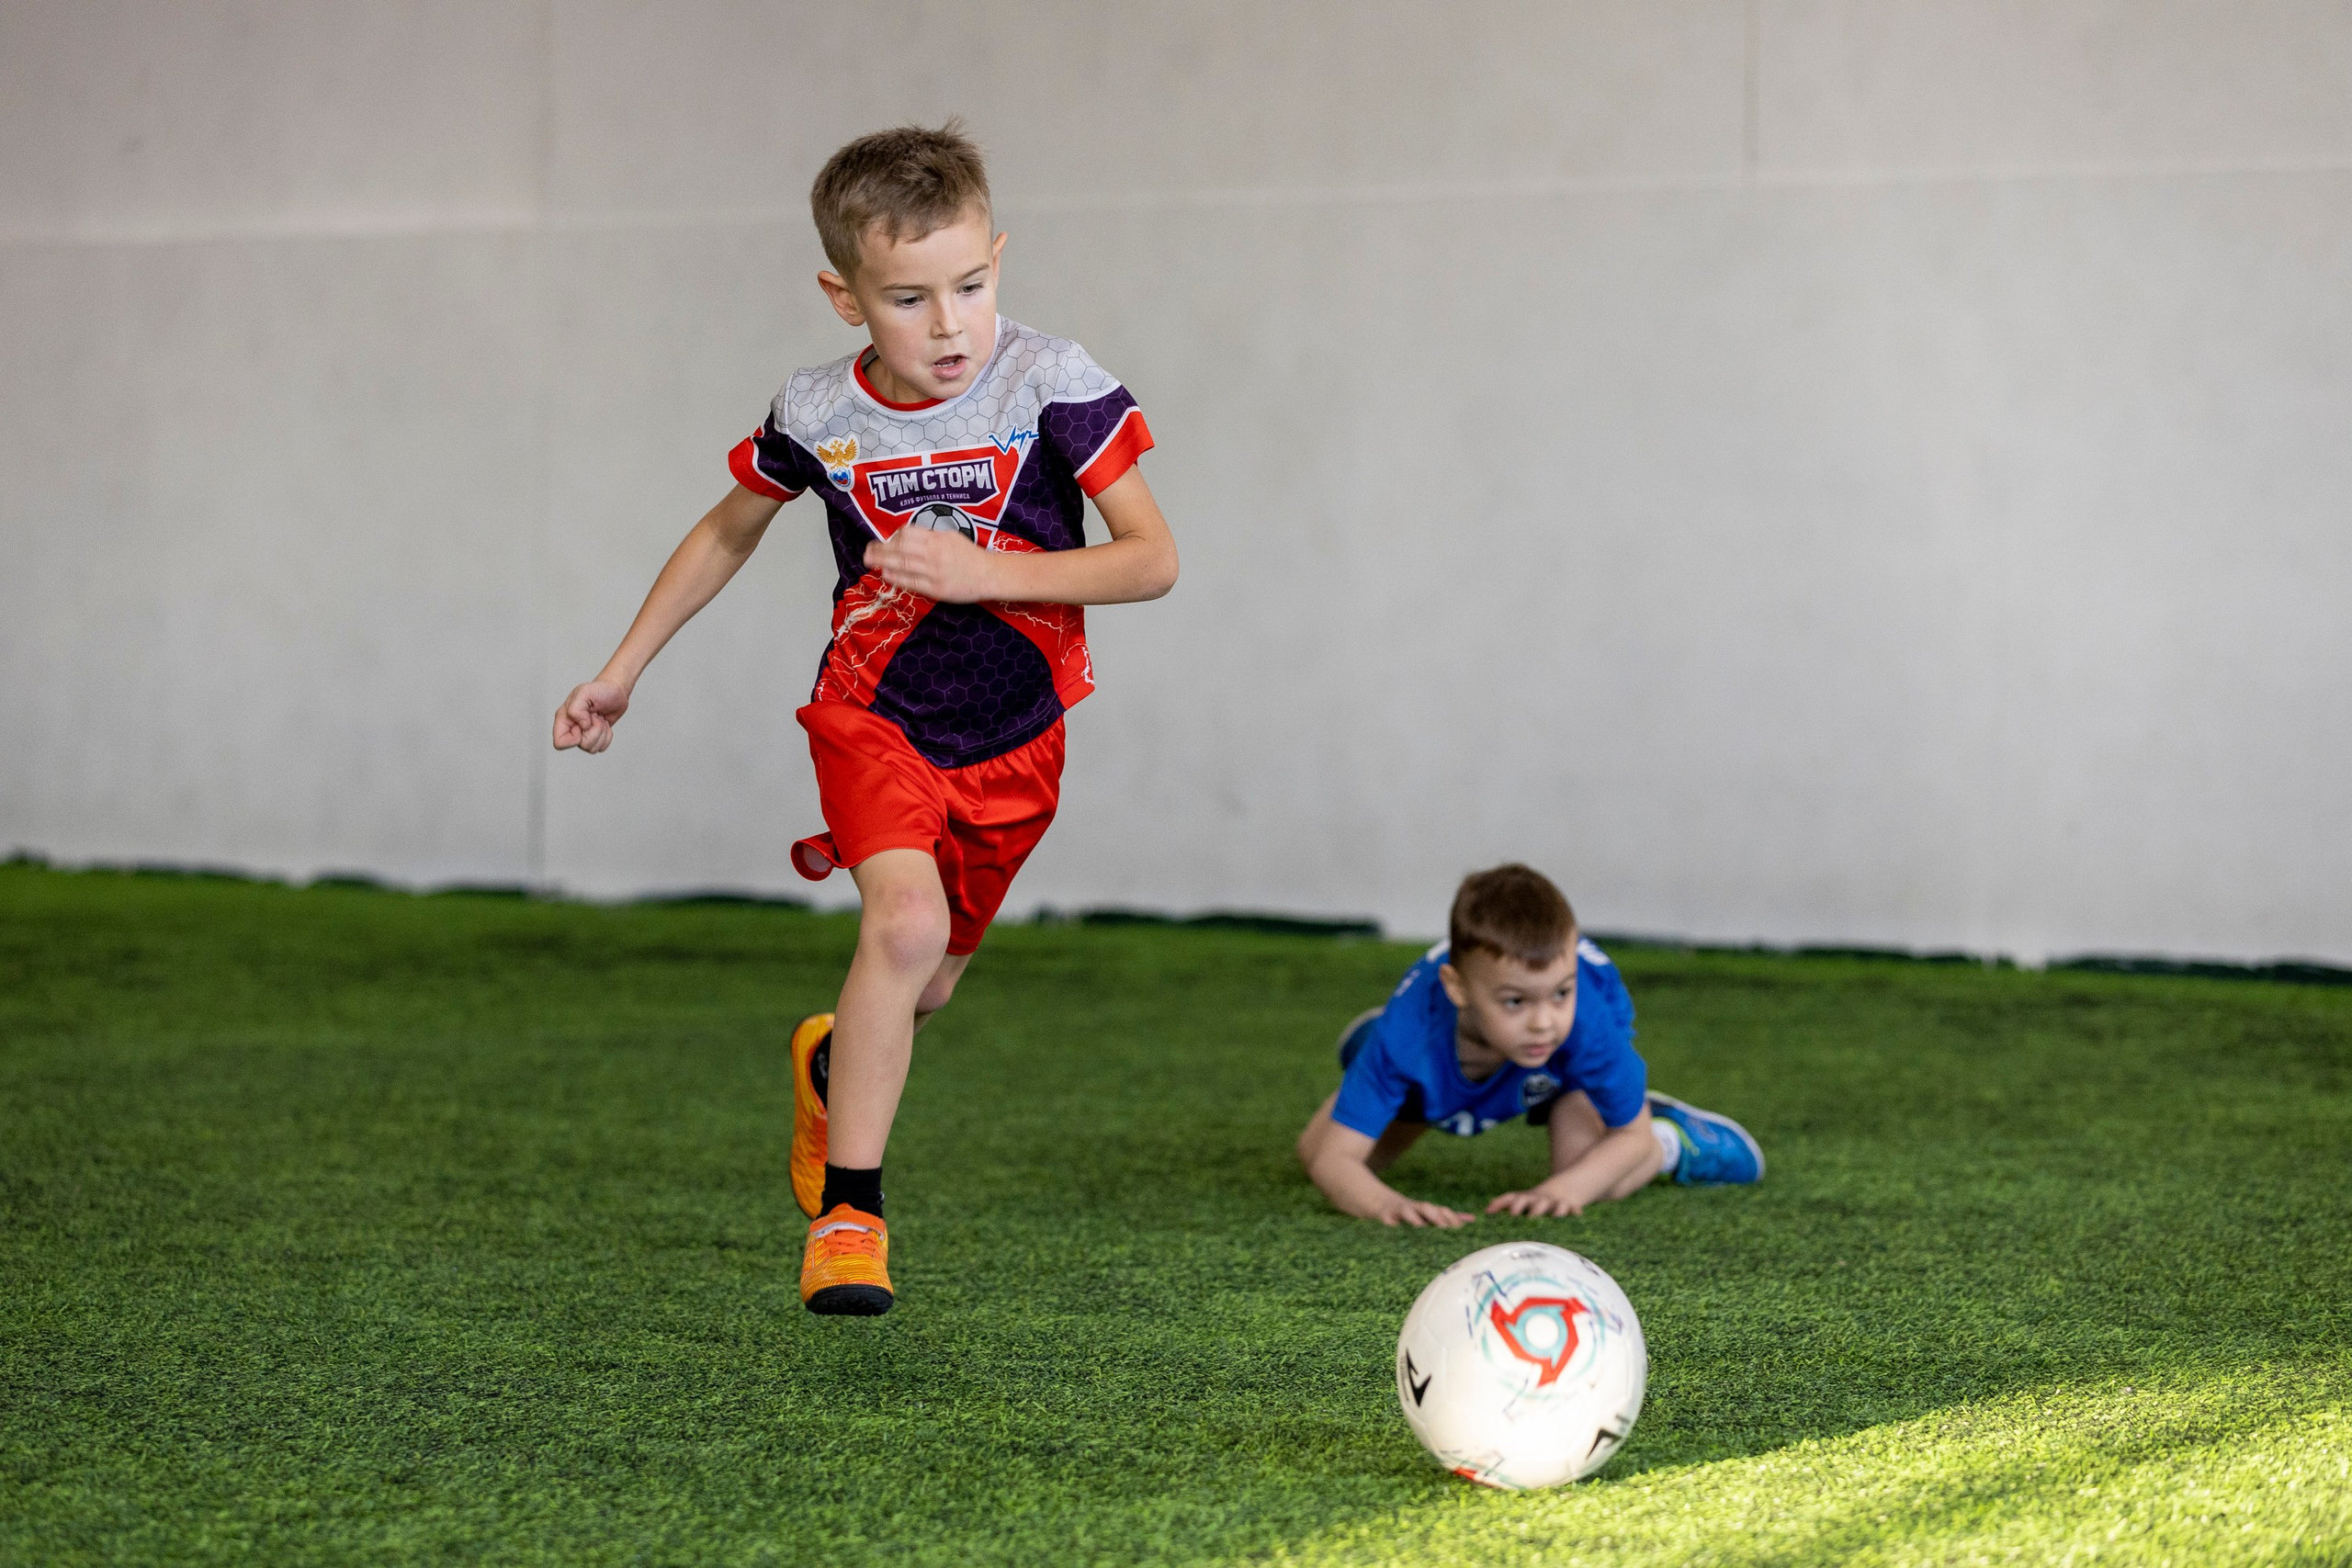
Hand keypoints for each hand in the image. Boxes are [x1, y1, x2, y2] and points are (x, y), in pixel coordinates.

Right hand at [553, 679, 628, 752]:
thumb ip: (576, 708)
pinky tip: (604, 723)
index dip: (574, 739)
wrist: (615, 692)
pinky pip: (602, 747)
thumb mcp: (585, 692)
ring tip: (600, 718)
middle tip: (595, 716)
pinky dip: (608, 736)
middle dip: (594, 731)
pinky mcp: (595, 737)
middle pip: (582, 745)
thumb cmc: (599, 690)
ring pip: (592, 748)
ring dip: (602, 733)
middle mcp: (572, 728)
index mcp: (563, 718)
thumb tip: (582, 725)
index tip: (583, 725)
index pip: (560, 743)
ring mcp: (583, 734)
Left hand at [864, 528, 998, 602]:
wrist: (988, 575)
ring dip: (882, 561)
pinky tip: (884, 573)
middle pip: (900, 548)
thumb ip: (931, 536)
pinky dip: (895, 577)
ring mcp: (933, 572)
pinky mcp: (935, 589)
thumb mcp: (952, 537)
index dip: (893, 536)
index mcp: (937, 539)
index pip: (908, 533)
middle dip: (880, 548)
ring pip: (902, 564)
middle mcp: (933, 554)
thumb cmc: (970, 555)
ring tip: (868, 560)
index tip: (886, 539)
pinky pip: (910, 582)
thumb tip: (908, 537)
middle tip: (867, 550)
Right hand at [1372, 1195, 1479, 1229]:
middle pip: (1426, 1208)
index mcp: (1426, 1211)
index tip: (1462, 1225)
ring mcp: (1399, 1211)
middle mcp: (1414, 1209)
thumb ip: (1448, 1218)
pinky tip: (1393, 1226)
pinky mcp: (1385, 1215)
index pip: (1441, 1211)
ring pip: (1407, 1211)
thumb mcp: (1427, 1215)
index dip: (1450, 1217)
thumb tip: (1472, 1219)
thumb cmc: (1409, 1213)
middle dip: (1435, 1215)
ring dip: (1413, 1217)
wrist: (1381, 1202)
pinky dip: (1390, 1222)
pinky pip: (1387, 1218)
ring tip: (1420, 1225)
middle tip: (1444, 1225)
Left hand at [1486, 1183, 1585, 1217]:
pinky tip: (1577, 1215)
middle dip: (1533, 1209)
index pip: (1515, 1199)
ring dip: (1556, 1209)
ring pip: (1557, 1205)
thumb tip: (1485, 1211)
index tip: (1507, 1213)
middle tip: (1531, 1217)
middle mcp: (1540, 1200)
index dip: (1508, 1204)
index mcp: (1526, 1199)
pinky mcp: (1570, 1206)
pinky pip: (1573, 1208)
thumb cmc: (1534, 1203)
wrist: (1562, 1190)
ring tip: (1557, 1215)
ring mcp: (1556, 1203)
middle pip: (1536, 1203)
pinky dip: (1575, 1211)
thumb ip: (1502, 1205)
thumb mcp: (1520, 1201)